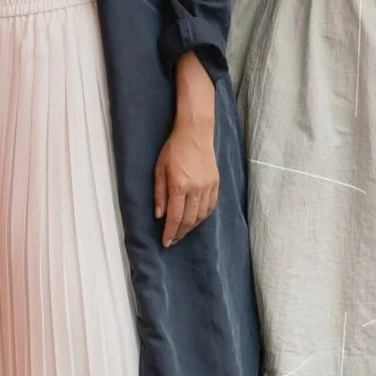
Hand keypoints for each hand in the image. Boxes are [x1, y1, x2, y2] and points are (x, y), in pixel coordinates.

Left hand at [154, 124, 219, 247]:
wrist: (195, 134)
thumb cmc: (173, 149)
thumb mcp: (159, 169)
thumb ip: (159, 194)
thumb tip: (159, 215)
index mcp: (179, 186)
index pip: (175, 216)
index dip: (170, 232)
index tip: (166, 242)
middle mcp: (196, 189)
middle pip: (189, 219)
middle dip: (180, 233)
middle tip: (173, 240)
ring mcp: (208, 187)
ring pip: (201, 215)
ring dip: (192, 226)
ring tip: (183, 231)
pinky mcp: (215, 183)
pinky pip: (210, 206)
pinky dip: (203, 216)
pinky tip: (196, 219)